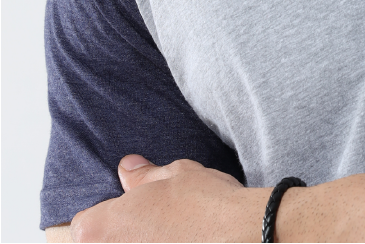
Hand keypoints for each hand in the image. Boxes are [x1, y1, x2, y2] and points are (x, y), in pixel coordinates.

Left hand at [70, 156, 269, 241]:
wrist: (243, 233)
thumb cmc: (205, 201)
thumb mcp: (174, 174)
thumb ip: (143, 176)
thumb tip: (127, 169)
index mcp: (103, 227)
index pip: (80, 226)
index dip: (103, 217)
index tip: (124, 213)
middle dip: (123, 236)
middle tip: (152, 227)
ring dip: (142, 243)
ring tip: (172, 236)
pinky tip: (184, 241)